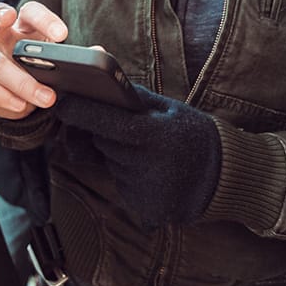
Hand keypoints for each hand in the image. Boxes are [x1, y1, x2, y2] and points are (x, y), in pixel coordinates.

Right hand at [0, 1, 67, 119]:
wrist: (30, 101)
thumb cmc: (47, 71)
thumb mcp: (63, 62)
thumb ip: (78, 57)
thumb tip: (98, 52)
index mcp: (28, 28)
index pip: (31, 12)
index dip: (43, 19)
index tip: (62, 35)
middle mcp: (5, 40)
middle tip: (9, 18)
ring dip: (23, 83)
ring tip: (48, 98)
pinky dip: (4, 98)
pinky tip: (22, 106)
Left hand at [55, 87, 221, 226]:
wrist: (224, 177)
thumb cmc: (194, 135)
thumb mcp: (169, 108)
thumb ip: (131, 96)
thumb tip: (95, 75)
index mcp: (155, 136)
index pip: (105, 122)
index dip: (79, 112)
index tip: (61, 103)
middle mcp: (147, 166)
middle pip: (103, 143)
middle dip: (104, 133)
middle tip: (130, 129)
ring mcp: (145, 191)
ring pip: (110, 164)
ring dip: (118, 155)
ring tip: (150, 153)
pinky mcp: (143, 210)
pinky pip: (121, 185)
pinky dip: (129, 176)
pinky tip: (152, 172)